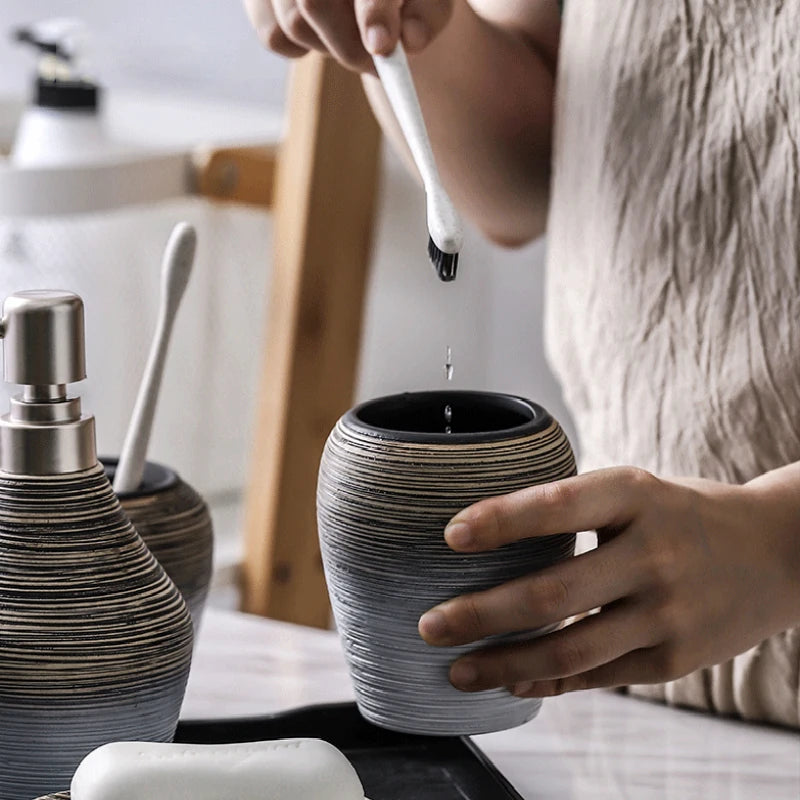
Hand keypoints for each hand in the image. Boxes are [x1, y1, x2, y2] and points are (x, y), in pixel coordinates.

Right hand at [243, 0, 454, 71]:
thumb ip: (426, 14)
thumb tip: (410, 40)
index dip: (372, 9)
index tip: (382, 46)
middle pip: (313, 1)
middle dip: (350, 45)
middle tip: (377, 64)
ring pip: (294, 23)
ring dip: (330, 48)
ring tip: (354, 36)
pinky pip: (274, 36)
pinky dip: (301, 49)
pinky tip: (323, 33)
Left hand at [418, 467, 799, 697]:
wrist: (779, 552)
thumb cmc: (684, 515)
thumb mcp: (637, 490)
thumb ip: (575, 510)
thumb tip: (487, 538)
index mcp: (635, 495)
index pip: (557, 504)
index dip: (501, 520)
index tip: (450, 535)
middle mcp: (653, 553)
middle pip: (553, 592)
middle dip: (480, 613)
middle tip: (429, 624)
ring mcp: (667, 612)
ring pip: (570, 650)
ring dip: (504, 665)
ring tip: (457, 670)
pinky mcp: (675, 658)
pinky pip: (598, 676)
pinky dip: (548, 682)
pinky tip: (513, 682)